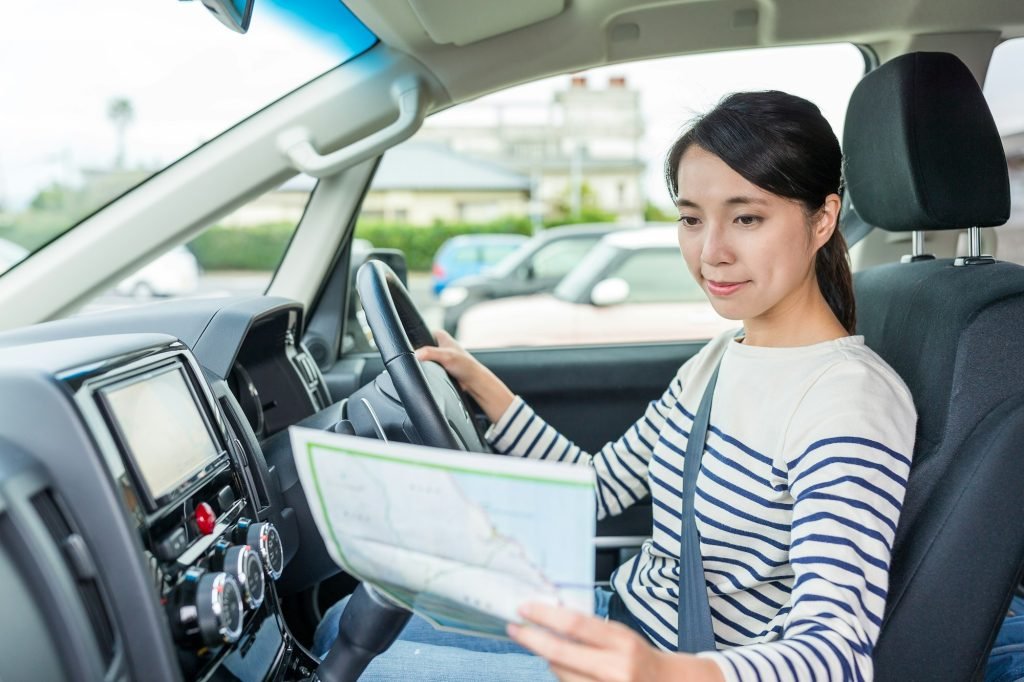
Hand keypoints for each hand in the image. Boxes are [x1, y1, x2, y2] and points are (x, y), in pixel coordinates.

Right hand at [414, 330, 513, 421]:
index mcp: (440, 335)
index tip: (412, 349)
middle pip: (421, 348)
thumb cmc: (465, 366)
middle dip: (419, 355)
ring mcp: (439, 356)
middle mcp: (439, 344)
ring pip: (424, 359)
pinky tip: (429, 374)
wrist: (473, 381)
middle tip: (420, 361)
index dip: (415, 341)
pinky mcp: (439, 367)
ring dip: (424, 364)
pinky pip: (428, 368)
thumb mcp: (446, 356)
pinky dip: (427, 371)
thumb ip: (430, 353)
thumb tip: (417, 354)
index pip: (421, 333)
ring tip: (428, 369)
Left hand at [508, 602, 723, 681]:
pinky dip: (559, 673)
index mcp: (623, 643)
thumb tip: (550, 617)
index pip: (575, 625)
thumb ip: (590, 629)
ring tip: (542, 644)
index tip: (524, 608)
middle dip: (531, 638)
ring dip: (546, 657)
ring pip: (559, 673)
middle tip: (514, 627)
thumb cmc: (640, 656)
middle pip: (560, 653)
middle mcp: (616, 669)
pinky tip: (558, 663)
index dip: (544, 616)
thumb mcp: (621, 635)